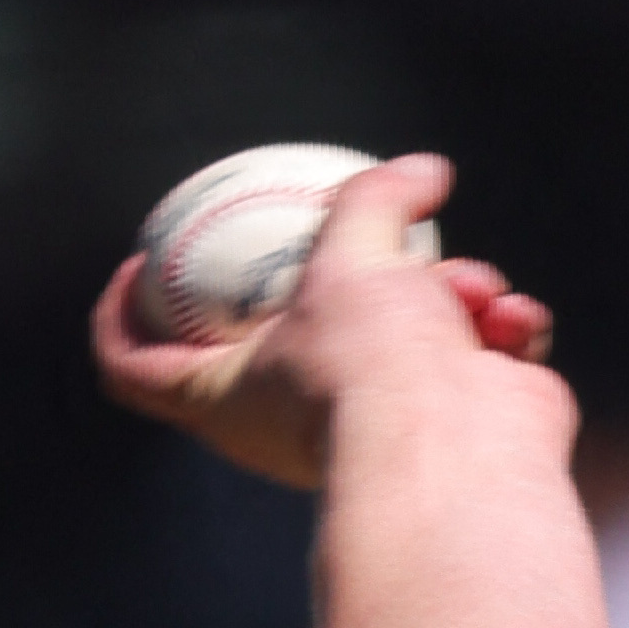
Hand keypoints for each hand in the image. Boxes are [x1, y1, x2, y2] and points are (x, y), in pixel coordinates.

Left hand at [90, 154, 558, 493]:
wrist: (460, 452)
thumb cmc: (374, 366)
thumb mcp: (352, 254)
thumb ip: (375, 199)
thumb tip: (425, 175)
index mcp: (222, 397)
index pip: (134, 369)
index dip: (118, 318)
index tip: (139, 262)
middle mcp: (283, 422)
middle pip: (300, 329)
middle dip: (361, 270)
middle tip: (392, 246)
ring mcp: (364, 429)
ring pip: (405, 325)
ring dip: (449, 291)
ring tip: (470, 297)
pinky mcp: (438, 431)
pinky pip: (468, 355)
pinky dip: (496, 331)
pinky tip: (511, 328)